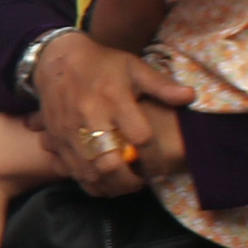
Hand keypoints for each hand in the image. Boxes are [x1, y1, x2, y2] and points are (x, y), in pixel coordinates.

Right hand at [28, 30, 192, 194]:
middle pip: (111, 163)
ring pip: (90, 173)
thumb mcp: (134, 67)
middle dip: (129, 181)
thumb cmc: (102, 65)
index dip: (154, 158)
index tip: (161, 166)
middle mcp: (90, 117)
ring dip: (110, 186)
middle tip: (141, 182)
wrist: (57, 61)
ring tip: (124, 184)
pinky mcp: (56, 139)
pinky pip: (72, 171)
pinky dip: (90, 183)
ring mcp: (69, 131)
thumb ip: (162, 86)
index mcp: (114, 99)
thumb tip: (190, 96)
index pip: (140, 138)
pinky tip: (103, 182)